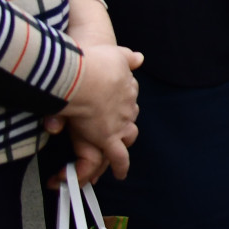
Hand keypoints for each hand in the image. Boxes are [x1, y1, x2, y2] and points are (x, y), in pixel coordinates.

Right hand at [51, 43, 142, 179]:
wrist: (87, 77)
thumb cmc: (95, 63)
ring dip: (123, 146)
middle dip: (124, 128)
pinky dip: (120, 166)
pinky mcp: (109, 138)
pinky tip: (120, 174)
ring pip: (127, 139)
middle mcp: (128, 107)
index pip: (128, 98)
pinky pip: (118, 157)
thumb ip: (127, 58)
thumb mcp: (116, 55)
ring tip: (120, 157)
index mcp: (128, 88)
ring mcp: (120, 124)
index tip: (117, 108)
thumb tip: (140, 58)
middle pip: (129, 120)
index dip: (122, 104)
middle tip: (117, 135)